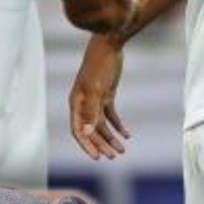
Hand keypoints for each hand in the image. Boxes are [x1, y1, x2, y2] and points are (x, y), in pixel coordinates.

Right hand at [69, 34, 127, 159]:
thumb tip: (86, 132)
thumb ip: (91, 111)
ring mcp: (94, 99)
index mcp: (76, 103)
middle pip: (91, 130)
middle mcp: (82, 104)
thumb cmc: (100, 65)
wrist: (108, 45)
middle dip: (102, 144)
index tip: (97, 158)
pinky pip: (110, 115)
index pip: (78, 130)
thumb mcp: (97, 89)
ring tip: (122, 150)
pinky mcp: (105, 95)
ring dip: (111, 138)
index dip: (87, 145)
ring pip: (101, 125)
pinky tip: (127, 135)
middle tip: (114, 156)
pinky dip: (118, 125)